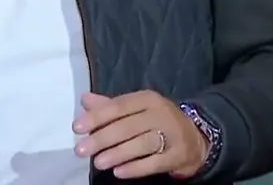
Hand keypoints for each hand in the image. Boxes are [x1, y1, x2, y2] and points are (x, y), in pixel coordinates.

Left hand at [73, 91, 207, 179]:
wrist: (195, 139)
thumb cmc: (157, 122)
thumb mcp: (136, 110)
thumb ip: (110, 107)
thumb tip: (84, 99)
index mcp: (147, 99)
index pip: (118, 106)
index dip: (96, 117)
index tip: (76, 128)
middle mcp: (161, 113)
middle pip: (127, 126)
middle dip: (101, 138)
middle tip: (81, 150)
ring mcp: (172, 133)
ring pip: (142, 143)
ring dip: (117, 153)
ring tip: (98, 163)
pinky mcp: (179, 154)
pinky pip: (155, 162)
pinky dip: (136, 168)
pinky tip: (119, 172)